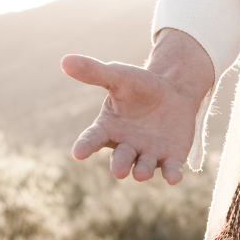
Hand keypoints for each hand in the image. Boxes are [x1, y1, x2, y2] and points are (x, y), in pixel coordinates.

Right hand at [60, 29, 213, 183]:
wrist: (173, 92)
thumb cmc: (140, 87)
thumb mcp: (119, 77)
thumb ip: (94, 72)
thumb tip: (65, 60)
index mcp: (108, 129)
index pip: (93, 139)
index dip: (85, 146)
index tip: (78, 153)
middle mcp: (126, 146)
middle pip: (121, 159)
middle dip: (120, 165)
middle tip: (119, 170)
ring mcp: (149, 154)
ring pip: (144, 167)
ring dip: (143, 171)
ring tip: (140, 174)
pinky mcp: (171, 157)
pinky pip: (171, 169)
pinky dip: (172, 174)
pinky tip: (174, 178)